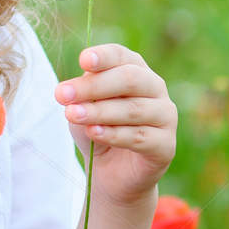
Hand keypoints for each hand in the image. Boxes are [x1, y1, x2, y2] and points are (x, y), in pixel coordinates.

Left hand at [55, 43, 176, 205]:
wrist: (110, 173)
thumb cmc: (97, 130)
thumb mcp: (84, 107)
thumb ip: (84, 94)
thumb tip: (75, 87)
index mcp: (135, 70)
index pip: (121, 56)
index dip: (104, 56)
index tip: (83, 60)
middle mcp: (155, 88)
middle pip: (130, 79)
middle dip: (94, 86)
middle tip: (63, 94)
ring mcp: (165, 116)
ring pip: (133, 109)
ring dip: (99, 111)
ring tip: (72, 114)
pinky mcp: (166, 145)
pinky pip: (140, 137)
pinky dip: (114, 134)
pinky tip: (93, 132)